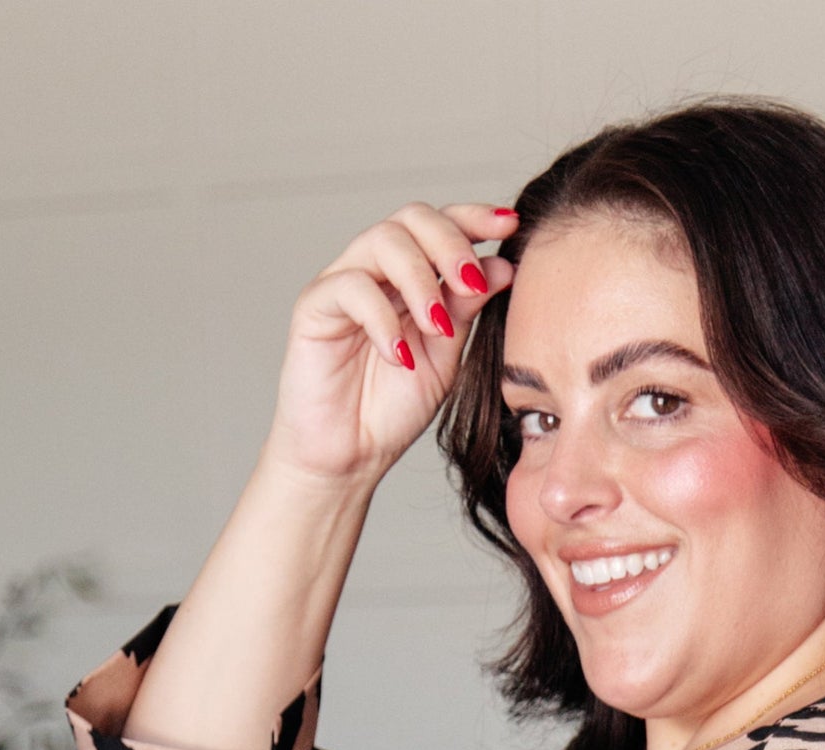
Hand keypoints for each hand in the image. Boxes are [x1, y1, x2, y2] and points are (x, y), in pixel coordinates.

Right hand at [268, 201, 517, 487]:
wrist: (350, 456)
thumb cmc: (391, 409)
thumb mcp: (445, 357)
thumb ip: (468, 310)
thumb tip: (502, 266)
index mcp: (413, 276)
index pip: (441, 225)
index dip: (474, 217)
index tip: (510, 226)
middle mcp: (377, 270)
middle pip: (412, 217)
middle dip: (449, 243)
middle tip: (471, 283)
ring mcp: (344, 282)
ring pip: (382, 240)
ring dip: (419, 280)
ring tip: (436, 327)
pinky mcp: (314, 306)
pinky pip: (351, 288)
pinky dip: (383, 319)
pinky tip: (400, 356)